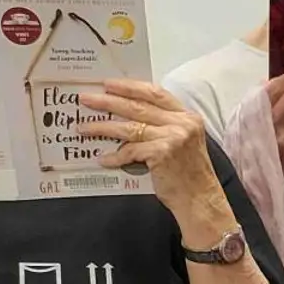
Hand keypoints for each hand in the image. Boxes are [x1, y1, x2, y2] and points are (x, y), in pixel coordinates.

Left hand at [78, 80, 230, 240]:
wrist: (201, 199)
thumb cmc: (189, 173)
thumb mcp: (182, 142)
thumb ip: (163, 125)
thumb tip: (128, 116)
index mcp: (187, 116)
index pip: (155, 93)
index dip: (130, 87)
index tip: (108, 84)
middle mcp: (182, 123)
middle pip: (138, 106)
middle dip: (108, 101)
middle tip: (86, 99)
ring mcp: (173, 138)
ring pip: (129, 127)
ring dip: (102, 127)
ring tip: (83, 127)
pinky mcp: (162, 154)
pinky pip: (130, 151)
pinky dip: (114, 157)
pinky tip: (102, 160)